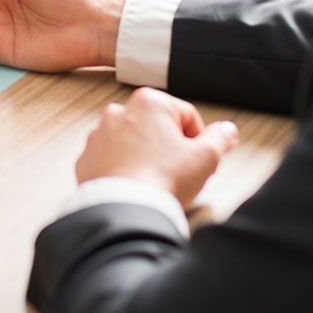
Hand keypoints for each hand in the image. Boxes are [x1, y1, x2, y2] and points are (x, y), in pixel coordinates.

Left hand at [77, 88, 238, 208]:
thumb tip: (226, 131)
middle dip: (169, 147)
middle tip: (179, 171)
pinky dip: (123, 169)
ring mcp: (98, 136)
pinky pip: (111, 160)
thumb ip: (220, 138)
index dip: (198, 140)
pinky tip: (135, 186)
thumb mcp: (207, 157)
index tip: (198, 159)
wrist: (125, 210)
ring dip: (145, 157)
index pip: (186, 116)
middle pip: (157, 127)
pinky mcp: (86, 159)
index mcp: (149, 102)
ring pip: (132, 143)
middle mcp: (118, 112)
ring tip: (155, 181)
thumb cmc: (164, 180)